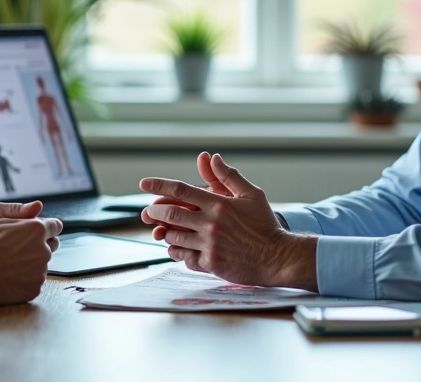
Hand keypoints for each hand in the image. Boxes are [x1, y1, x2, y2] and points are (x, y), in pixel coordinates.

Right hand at [0, 216, 62, 304]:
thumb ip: (21, 214)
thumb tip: (38, 206)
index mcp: (36, 230)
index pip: (55, 226)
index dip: (49, 228)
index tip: (44, 231)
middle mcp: (43, 250)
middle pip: (51, 246)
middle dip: (40, 245)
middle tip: (21, 249)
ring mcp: (41, 270)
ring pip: (41, 264)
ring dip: (31, 263)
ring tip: (10, 265)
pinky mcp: (36, 287)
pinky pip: (35, 281)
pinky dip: (26, 280)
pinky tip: (10, 277)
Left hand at [140, 153, 316, 289]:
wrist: (276, 257)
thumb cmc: (265, 225)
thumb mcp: (251, 194)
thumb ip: (228, 176)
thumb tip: (211, 157)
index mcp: (218, 204)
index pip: (181, 190)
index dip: (159, 185)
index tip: (144, 183)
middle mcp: (211, 224)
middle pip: (171, 214)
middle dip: (154, 212)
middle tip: (148, 212)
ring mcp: (209, 245)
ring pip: (174, 237)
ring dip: (165, 233)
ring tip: (163, 230)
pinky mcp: (210, 263)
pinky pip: (184, 257)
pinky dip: (177, 252)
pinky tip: (179, 248)